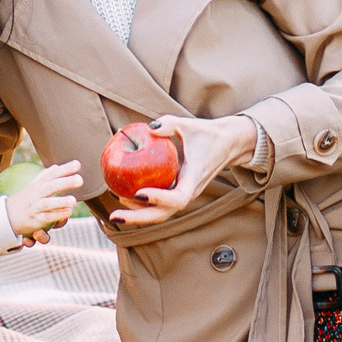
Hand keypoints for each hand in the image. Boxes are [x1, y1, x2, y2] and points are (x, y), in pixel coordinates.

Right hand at [6, 161, 83, 238]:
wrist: (6, 216)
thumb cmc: (23, 199)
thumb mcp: (32, 186)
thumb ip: (44, 176)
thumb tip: (56, 166)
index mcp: (37, 184)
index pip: (52, 174)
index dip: (64, 169)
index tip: (77, 164)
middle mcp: (36, 194)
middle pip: (51, 186)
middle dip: (65, 182)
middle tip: (79, 179)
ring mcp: (35, 207)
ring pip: (47, 203)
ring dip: (60, 202)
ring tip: (73, 200)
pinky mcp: (35, 219)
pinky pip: (46, 217)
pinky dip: (57, 215)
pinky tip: (68, 212)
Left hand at [110, 114, 257, 226]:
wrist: (227, 145)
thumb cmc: (207, 134)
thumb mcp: (189, 125)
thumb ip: (169, 124)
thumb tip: (149, 128)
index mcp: (194, 178)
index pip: (179, 198)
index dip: (159, 198)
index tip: (139, 193)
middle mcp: (189, 191)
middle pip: (164, 214)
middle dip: (139, 218)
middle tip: (115, 216)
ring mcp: (184, 194)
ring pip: (160, 213)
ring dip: (138, 215)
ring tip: (115, 210)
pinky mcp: (178, 192)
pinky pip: (159, 205)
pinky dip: (141, 206)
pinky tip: (123, 198)